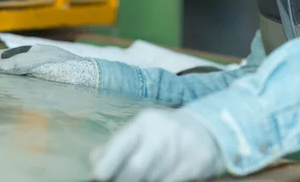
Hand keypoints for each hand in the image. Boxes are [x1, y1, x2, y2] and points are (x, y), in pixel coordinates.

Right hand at [0, 43, 100, 87]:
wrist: (94, 80)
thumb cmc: (72, 68)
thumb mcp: (47, 60)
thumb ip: (23, 63)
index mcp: (27, 54)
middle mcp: (27, 66)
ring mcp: (31, 78)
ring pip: (4, 80)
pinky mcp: (36, 91)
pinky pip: (15, 92)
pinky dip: (2, 92)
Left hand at [90, 108, 225, 181]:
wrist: (205, 129)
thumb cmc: (162, 134)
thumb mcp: (141, 131)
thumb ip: (117, 145)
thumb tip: (95, 160)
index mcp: (144, 122)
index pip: (121, 143)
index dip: (108, 163)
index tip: (99, 176)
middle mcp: (162, 132)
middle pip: (136, 167)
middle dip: (125, 180)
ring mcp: (181, 147)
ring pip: (154, 178)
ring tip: (144, 177)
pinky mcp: (197, 162)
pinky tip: (159, 179)